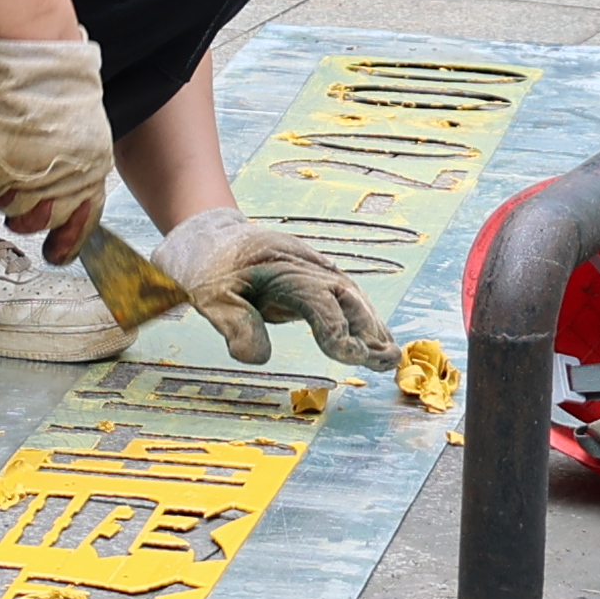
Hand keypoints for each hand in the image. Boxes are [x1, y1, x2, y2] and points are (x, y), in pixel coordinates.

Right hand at [0, 34, 113, 253]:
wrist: (43, 62)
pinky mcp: (4, 162)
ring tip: (7, 166)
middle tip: (22, 189)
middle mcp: (68, 177)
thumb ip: (77, 169)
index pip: (84, 220)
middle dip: (30, 212)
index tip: (57, 253)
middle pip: (44, 222)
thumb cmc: (65, 88)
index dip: (68, 241)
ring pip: (13, 211)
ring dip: (6, 194)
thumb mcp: (87, 135)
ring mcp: (35, 173)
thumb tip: (61, 199)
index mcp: (94, 171)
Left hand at [161, 208, 399, 368]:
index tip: (350, 356)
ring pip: (352, 297)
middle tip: (387, 362)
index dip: (337, 328)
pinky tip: (377, 342)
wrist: (210, 236)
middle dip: (369, 328)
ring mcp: (313, 269)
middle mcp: (305, 265)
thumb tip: (258, 359)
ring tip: (391, 359)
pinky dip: (364, 320)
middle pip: (347, 295)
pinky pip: (346, 299)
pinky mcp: (314, 278)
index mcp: (281, 267)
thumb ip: (235, 324)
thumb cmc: (208, 269)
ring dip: (373, 326)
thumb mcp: (209, 297)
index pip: (319, 299)